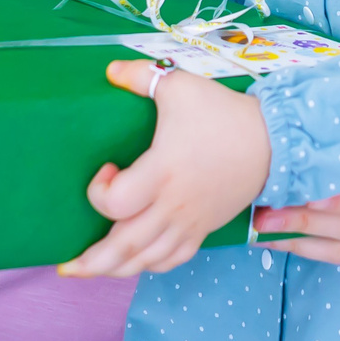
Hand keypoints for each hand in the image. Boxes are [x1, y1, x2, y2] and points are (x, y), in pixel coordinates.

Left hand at [58, 61, 272, 278]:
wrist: (274, 142)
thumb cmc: (223, 114)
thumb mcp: (180, 86)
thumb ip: (141, 76)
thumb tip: (109, 70)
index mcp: (162, 172)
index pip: (115, 202)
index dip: (98, 192)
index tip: (105, 169)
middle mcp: (172, 205)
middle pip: (124, 247)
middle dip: (91, 261)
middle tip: (65, 266)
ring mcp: (189, 222)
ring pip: (147, 260)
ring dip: (116, 269)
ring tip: (92, 270)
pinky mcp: (203, 228)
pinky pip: (173, 259)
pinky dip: (150, 265)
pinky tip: (137, 263)